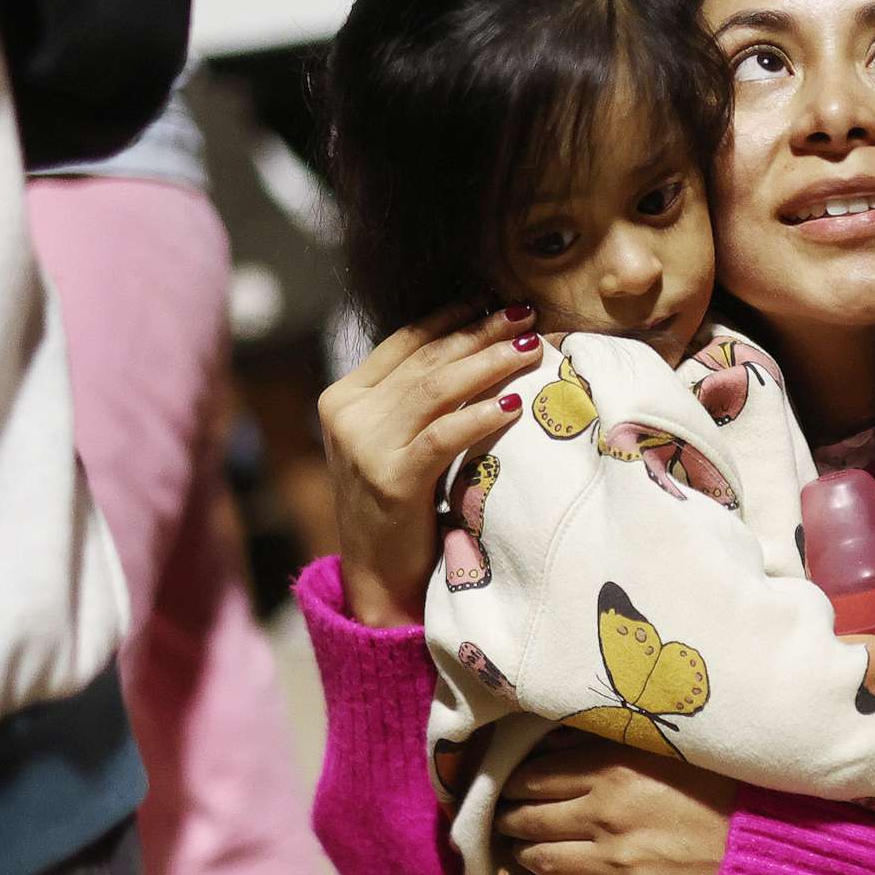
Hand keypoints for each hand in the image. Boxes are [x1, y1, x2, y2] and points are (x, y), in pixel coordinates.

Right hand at [316, 305, 539, 628]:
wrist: (378, 575)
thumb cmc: (398, 504)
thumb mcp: (392, 439)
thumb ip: (412, 397)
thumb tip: (473, 344)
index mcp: (343, 397)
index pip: (403, 341)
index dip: (452, 317)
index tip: (493, 299)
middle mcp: (348, 416)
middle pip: (426, 359)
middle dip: (480, 332)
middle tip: (525, 314)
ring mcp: (364, 447)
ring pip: (436, 388)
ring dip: (490, 363)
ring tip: (531, 348)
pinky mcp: (390, 479)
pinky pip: (444, 435)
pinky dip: (481, 416)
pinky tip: (512, 404)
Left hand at [493, 735, 734, 874]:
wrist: (761, 844)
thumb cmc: (719, 788)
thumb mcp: (665, 750)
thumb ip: (608, 742)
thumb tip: (555, 741)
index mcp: (612, 769)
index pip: (536, 777)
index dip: (513, 784)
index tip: (509, 787)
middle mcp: (603, 814)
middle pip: (530, 819)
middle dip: (510, 818)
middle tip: (505, 818)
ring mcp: (613, 862)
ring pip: (541, 859)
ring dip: (521, 854)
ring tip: (520, 849)